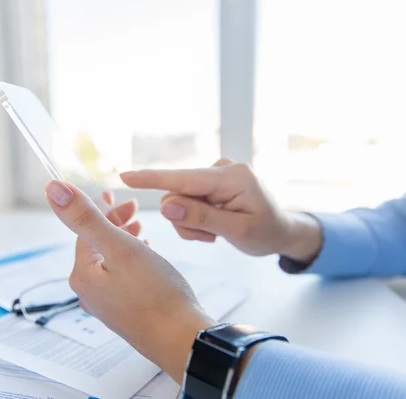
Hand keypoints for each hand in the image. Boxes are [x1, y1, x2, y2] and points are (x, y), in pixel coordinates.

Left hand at [44, 180, 215, 383]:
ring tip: (141, 229)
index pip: (85, 230)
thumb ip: (86, 218)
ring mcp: (107, 306)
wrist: (182, 340)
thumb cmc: (155, 295)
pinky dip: (131, 260)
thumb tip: (52, 189)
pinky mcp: (126, 313)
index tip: (119, 195)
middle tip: (134, 208)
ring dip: (123, 240)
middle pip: (96, 246)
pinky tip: (146, 258)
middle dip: (114, 223)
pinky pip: (121, 278)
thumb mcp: (120, 248)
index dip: (103, 209)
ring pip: (110, 262)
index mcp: (83, 276)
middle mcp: (90, 293)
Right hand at [120, 159, 321, 261]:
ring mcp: (216, 174)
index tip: (124, 176)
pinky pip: (188, 200)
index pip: (183, 178)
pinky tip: (215, 225)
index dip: (151, 179)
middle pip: (178, 195)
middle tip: (210, 237)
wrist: (282, 231)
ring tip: (216, 233)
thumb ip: (201, 218)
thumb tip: (166, 207)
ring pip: (180, 201)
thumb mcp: (237, 231)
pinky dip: (196, 218)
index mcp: (232, 177)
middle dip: (186, 220)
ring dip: (192, 222)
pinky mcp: (212, 181)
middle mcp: (222, 168)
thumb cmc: (266, 233)